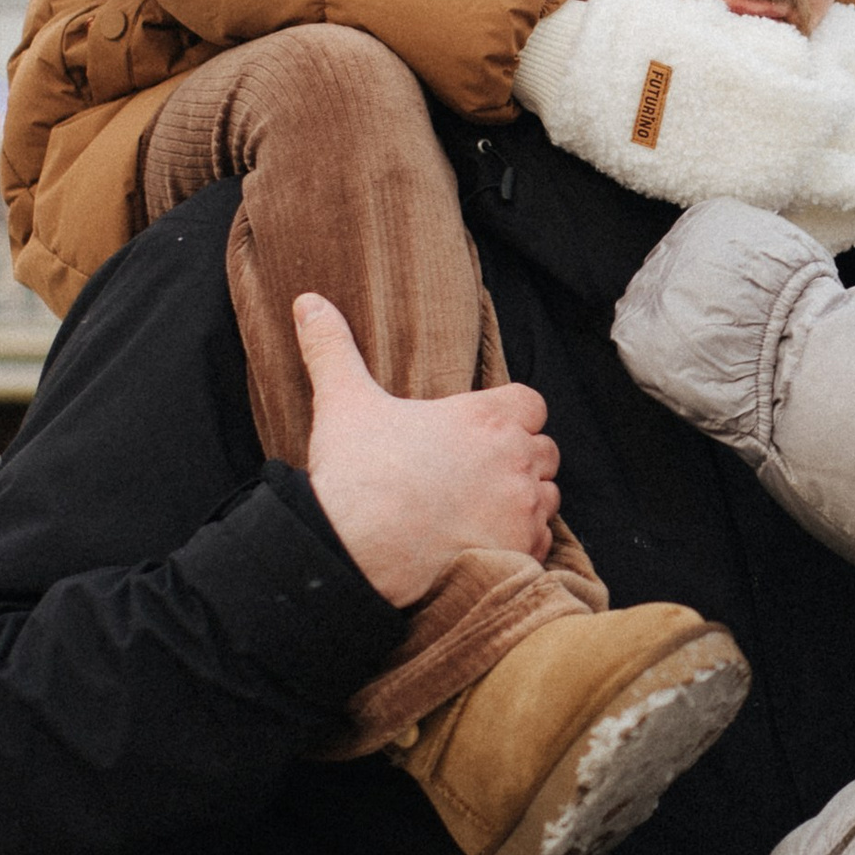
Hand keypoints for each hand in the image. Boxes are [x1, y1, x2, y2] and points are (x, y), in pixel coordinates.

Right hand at [294, 293, 560, 607]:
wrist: (351, 553)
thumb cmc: (354, 477)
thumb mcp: (343, 402)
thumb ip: (332, 348)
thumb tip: (308, 301)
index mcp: (485, 416)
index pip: (530, 403)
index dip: (511, 416)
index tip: (481, 434)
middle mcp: (515, 458)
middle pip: (544, 450)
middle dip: (519, 460)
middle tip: (477, 476)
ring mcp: (523, 507)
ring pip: (547, 497)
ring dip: (524, 502)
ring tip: (480, 512)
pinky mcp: (521, 550)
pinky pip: (541, 542)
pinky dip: (521, 544)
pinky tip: (484, 545)